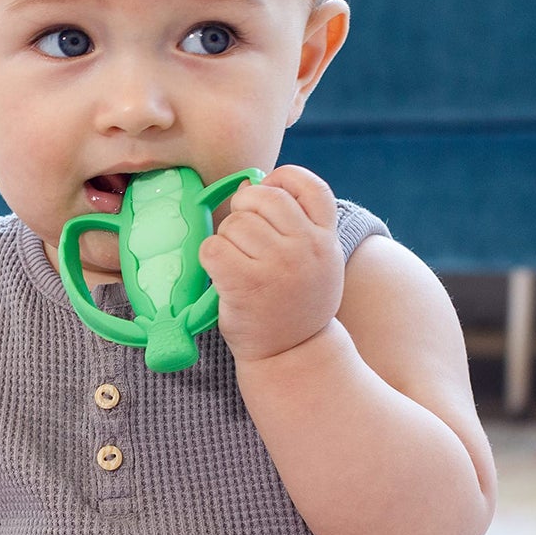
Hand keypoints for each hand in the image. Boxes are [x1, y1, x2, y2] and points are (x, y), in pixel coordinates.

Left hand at [198, 165, 343, 362]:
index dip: (282, 180)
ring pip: (234, 222)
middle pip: (262, 197)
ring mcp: (278, 266)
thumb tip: (249, 183)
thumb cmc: (294, 302)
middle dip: (244, 211)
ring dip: (226, 239)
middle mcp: (306, 248)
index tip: (268, 195)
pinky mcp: (247, 284)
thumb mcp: (314, 260)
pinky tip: (222, 275)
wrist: (293, 354)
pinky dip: (209, 258)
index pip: (309, 186)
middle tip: (244, 240)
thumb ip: (293, 222)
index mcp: (326, 238)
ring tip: (237, 263)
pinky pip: (213, 247)